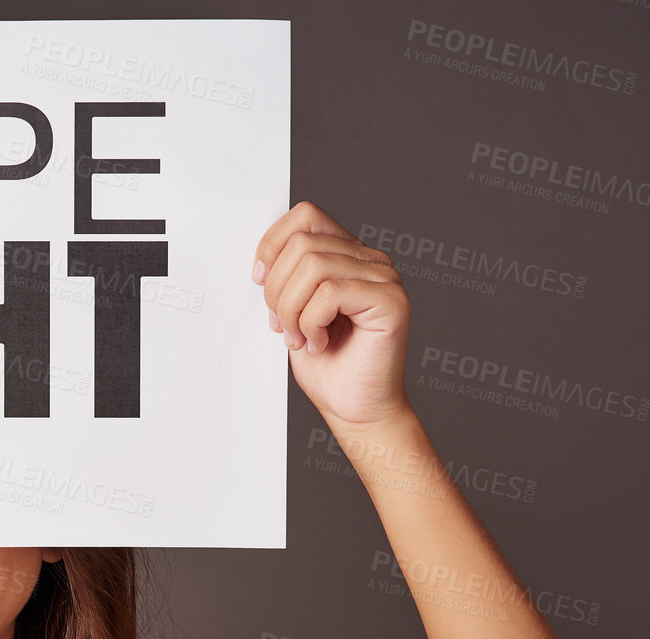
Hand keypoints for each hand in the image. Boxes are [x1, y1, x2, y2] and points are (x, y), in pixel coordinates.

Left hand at [253, 201, 410, 428]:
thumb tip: (263, 259)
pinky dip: (311, 322)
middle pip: (303, 243)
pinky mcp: (391, 300)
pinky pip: (330, 292)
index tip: (258, 280)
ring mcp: (385, 278)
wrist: (357, 409)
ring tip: (301, 338)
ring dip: (292, 310)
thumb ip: (287, 279)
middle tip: (283, 326)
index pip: (306, 216)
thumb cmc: (329, 368)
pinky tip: (319, 343)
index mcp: (349, 257)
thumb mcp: (294, 313)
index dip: (272, 243)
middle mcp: (371, 261)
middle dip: (277, 290)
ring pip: (313, 266)